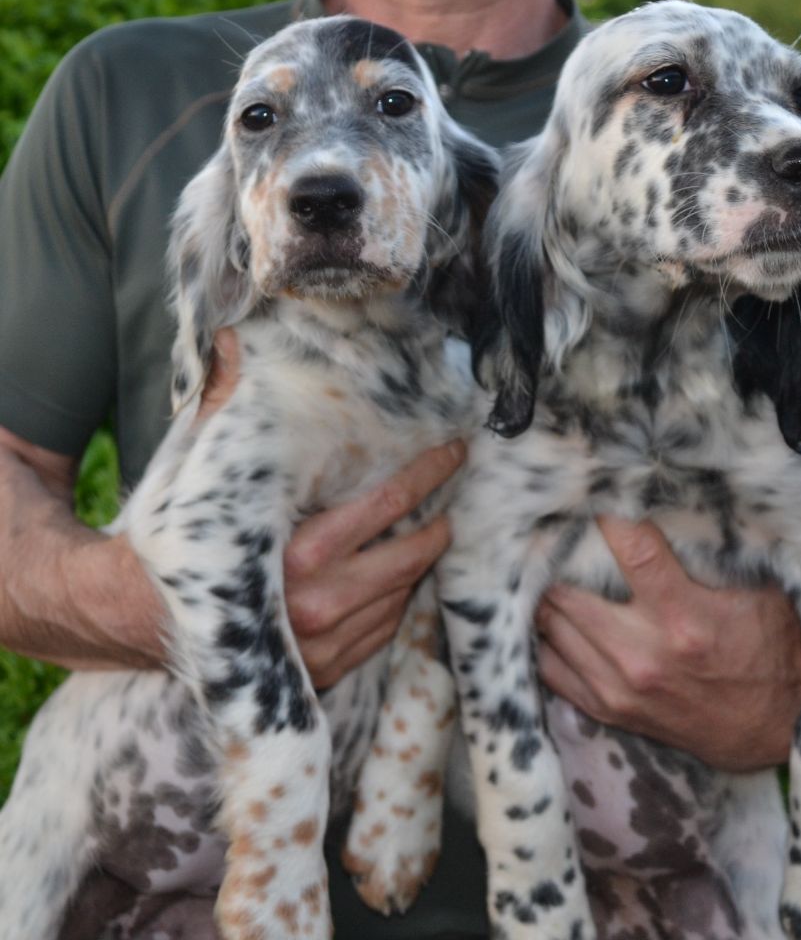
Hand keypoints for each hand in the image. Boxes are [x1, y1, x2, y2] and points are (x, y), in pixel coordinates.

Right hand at [201, 329, 464, 690]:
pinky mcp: (324, 671)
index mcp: (294, 552)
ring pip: (401, 595)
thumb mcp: (193, 469)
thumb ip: (223, 407)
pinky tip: (400, 577)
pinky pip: (383, 631)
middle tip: (454, 496)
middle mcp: (315, 605)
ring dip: (422, 562)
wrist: (135, 616)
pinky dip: (399, 601)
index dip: (429, 474)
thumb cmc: (174, 537)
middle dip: (439, 523)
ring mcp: (323, 646)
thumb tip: (233, 340)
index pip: (387, 504)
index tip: (454, 453)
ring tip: (434, 531)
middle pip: (408, 556)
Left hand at [535, 515, 800, 771]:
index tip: (594, 495)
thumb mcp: (758, 593)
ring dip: (545, 594)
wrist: (772, 728)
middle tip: (552, 533)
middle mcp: (644, 654)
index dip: (609, 517)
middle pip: (568, 591)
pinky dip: (544, 637)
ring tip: (544, 569)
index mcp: (685, 617)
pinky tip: (548, 615)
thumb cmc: (768, 650)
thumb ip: (717, 553)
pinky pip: (550, 668)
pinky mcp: (608, 709)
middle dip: (557, 557)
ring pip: (551, 626)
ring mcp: (620, 686)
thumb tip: (680, 502)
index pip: (633, 550)